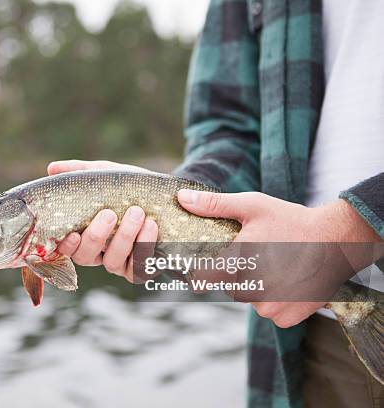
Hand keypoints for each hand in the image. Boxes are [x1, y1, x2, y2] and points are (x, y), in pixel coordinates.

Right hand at [48, 160, 158, 281]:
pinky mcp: (141, 270)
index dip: (66, 245)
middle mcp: (98, 254)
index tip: (72, 233)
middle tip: (109, 213)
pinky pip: (139, 267)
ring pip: (113, 262)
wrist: (163, 194)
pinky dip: (145, 246)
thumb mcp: (104, 174)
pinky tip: (152, 225)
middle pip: (86, 257)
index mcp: (82, 235)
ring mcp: (119, 264)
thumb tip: (52, 169)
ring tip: (137, 212)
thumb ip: (78, 172)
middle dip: (96, 236)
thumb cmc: (127, 186)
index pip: (66, 247)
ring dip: (124, 237)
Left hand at [177, 189, 381, 327]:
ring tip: (277, 267)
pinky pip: (271, 314)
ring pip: (251, 302)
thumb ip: (214, 205)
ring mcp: (271, 306)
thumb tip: (182, 199)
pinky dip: (277, 302)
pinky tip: (289, 282)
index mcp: (238, 263)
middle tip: (259, 258)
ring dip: (258, 289)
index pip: (204, 278)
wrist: (337, 240)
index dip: (207, 272)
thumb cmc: (290, 220)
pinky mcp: (288, 317)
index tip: (217, 264)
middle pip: (231, 289)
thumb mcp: (252, 206)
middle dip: (239, 275)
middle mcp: (253, 289)